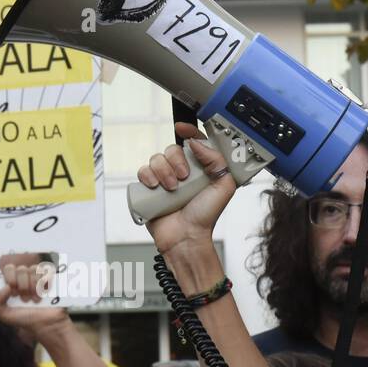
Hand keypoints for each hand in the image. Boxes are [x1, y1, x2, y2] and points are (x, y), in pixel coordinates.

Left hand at [0, 263, 69, 345]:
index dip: (10, 278)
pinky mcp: (50, 280)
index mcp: (13, 283)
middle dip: (23, 286)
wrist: (45, 325)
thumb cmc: (25, 320)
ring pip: (34, 269)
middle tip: (25, 299)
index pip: (9, 268)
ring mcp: (38, 278)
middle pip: (21, 269)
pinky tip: (44, 295)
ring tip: (35, 300)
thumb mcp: (4, 314)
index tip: (13, 291)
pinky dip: (44, 284)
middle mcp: (25, 279)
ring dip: (34, 286)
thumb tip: (6, 286)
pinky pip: (46, 272)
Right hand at [136, 122, 236, 256]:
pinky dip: (147, 175)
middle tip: (183, 178)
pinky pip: (143, 171)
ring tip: (171, 189)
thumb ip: (218, 160)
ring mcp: (164, 180)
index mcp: (200, 168)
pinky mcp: (150, 189)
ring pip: (157, 159)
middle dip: (176, 160)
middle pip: (172, 149)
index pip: (194, 142)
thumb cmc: (205, 216)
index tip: (183, 129)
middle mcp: (181, 172)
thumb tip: (197, 143)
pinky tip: (155, 187)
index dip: (189, 132)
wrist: (186, 237)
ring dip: (163, 171)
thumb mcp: (224, 186)